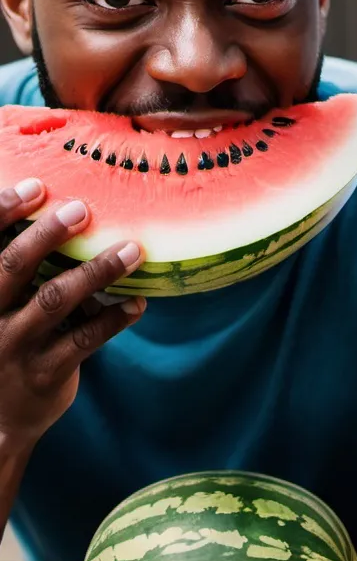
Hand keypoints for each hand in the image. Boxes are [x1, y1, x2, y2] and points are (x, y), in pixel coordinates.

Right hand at [0, 178, 144, 446]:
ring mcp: (12, 347)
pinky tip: (138, 303)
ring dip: (97, 272)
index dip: (3, 213)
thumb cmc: (2, 343)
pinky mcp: (44, 374)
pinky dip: (114, 319)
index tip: (36, 187)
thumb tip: (69, 212)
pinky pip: (84, 341)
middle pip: (12, 269)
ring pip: (55, 301)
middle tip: (82, 209)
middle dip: (46, 236)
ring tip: (132, 250)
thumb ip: (19, 269)